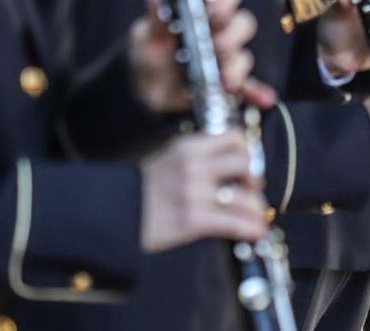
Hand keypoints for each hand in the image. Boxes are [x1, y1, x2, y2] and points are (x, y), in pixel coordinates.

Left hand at [130, 0, 276, 114]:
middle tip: (218, 45)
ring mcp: (225, 60)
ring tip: (224, 77)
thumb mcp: (147, 35)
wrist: (144, 94)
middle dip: (233, 34)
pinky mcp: (228, 85)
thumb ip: (155, 16)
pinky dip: (257, 92)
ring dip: (237, 66)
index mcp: (203, 13)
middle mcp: (220, 32)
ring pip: (244, 56)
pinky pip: (248, 87)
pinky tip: (265, 98)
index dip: (225, 0)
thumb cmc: (148, 55)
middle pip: (242, 24)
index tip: (213, 10)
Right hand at [139, 131, 268, 252]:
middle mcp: (194, 167)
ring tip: (257, 215)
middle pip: (246, 165)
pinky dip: (250, 228)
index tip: (249, 163)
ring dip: (257, 208)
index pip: (235, 137)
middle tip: (252, 189)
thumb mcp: (168, 158)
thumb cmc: (142, 188)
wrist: (111, 212)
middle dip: (256, 179)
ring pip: (245, 198)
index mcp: (189, 147)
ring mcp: (194, 194)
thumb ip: (197, 157)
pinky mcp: (192, 221)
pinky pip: (233, 223)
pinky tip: (256, 231)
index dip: (249, 151)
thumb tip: (229, 163)